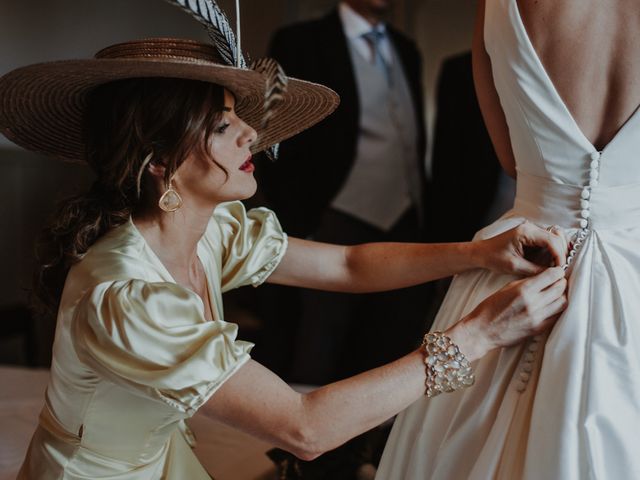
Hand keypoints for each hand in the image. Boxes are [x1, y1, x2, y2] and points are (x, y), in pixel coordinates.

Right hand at [446, 267, 566, 360]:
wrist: (482, 330)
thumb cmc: (490, 309)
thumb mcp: (506, 288)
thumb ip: (526, 283)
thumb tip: (542, 278)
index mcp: (523, 290)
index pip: (551, 276)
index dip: (557, 272)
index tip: (557, 272)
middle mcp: (533, 303)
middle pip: (560, 289)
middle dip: (561, 283)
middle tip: (558, 281)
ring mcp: (537, 317)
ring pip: (562, 303)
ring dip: (561, 296)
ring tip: (556, 294)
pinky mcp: (538, 329)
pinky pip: (557, 316)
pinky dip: (557, 309)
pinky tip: (552, 306)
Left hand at [472, 221, 568, 275]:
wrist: (481, 253)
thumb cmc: (493, 258)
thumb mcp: (514, 266)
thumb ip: (535, 269)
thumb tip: (554, 274)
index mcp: (525, 231)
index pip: (551, 240)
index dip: (559, 255)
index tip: (560, 270)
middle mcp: (530, 227)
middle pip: (556, 237)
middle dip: (561, 254)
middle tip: (560, 269)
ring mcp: (531, 230)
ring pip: (555, 239)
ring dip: (558, 252)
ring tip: (556, 266)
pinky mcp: (531, 236)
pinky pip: (548, 242)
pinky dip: (553, 251)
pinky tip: (551, 263)